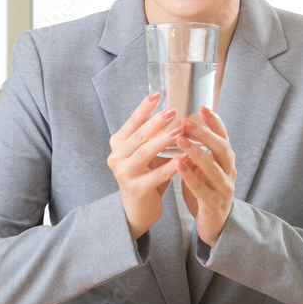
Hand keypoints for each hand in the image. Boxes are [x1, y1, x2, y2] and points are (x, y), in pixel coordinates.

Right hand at [106, 92, 181, 239]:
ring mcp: (124, 174)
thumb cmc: (145, 175)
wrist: (138, 209)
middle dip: (157, 122)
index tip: (157, 94)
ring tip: (180, 129)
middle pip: (139, 136)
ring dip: (164, 140)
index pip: (131, 122)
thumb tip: (171, 109)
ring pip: (146, 153)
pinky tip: (185, 155)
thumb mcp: (145, 152)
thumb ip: (151, 134)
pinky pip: (157, 174)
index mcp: (118, 145)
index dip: (144, 107)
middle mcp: (117, 158)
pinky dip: (172, 164)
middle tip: (173, 111)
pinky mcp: (136, 189)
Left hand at [175, 106, 236, 247]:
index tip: (202, 107)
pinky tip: (179, 167)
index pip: (224, 136)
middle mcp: (229, 172)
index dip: (215, 122)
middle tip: (186, 122)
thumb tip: (184, 127)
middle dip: (204, 134)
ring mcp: (224, 189)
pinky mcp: (214, 205)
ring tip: (180, 141)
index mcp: (226, 160)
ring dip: (197, 153)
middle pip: (221, 148)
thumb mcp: (206, 168)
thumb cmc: (208, 191)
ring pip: (213, 168)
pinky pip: (202, 189)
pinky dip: (190, 177)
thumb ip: (200, 150)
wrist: (215, 224)